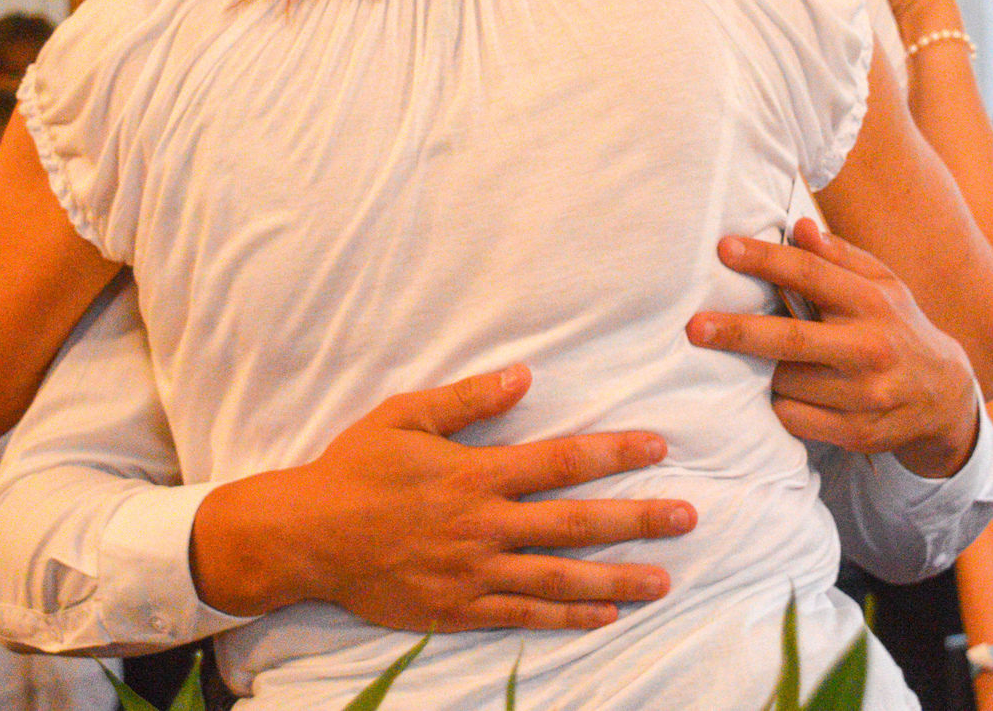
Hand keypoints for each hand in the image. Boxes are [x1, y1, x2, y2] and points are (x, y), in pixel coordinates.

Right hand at [191, 365, 695, 630]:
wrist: (304, 537)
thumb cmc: (354, 468)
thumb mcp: (404, 416)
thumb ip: (468, 400)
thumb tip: (525, 373)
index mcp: (473, 474)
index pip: (559, 461)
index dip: (613, 452)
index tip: (659, 446)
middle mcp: (481, 526)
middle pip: (574, 523)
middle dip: (636, 519)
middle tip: (688, 518)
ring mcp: (471, 573)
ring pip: (558, 578)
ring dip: (615, 579)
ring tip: (663, 581)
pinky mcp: (457, 608)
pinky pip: (522, 616)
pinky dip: (566, 618)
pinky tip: (604, 616)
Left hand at [688, 219, 978, 477]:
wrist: (945, 396)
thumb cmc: (897, 327)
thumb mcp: (882, 284)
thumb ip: (840, 256)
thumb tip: (798, 227)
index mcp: (872, 301)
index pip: (810, 274)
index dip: (764, 260)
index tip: (723, 249)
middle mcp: (870, 348)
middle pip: (791, 339)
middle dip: (738, 332)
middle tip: (694, 327)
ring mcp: (865, 395)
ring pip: (786, 383)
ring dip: (764, 372)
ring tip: (767, 362)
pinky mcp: (857, 433)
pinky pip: (794, 418)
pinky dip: (781, 404)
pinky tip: (788, 393)